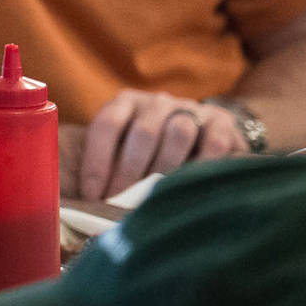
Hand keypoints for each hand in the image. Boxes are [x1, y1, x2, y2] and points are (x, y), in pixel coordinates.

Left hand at [68, 89, 253, 200]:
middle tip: (121, 203)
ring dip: (166, 169)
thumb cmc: (153, 148)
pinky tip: (192, 188)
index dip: (97, 161)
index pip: (106, 125)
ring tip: (155, 197)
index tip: (92, 194)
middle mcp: (156, 102)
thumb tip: (85, 201)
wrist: (204, 130)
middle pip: (143, 133)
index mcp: (125, 103)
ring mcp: (189, 108)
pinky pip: (213, 143)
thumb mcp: (126, 148)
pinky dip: (203, 166)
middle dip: (129, 172)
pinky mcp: (220, 121)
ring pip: (178, 133)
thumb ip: (109, 165)